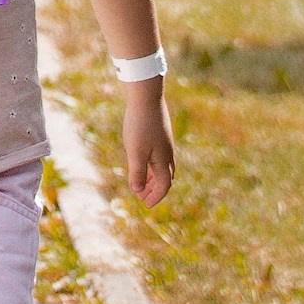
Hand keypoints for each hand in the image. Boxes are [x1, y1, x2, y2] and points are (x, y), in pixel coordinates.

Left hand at [123, 85, 174, 208]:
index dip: (155, 197)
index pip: (163, 186)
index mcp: (163, 161)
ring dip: (152, 178)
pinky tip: (142, 162)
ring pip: (162, 167)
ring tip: (141, 184)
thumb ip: (137, 172)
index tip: (146, 205)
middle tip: (142, 197)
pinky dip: (152, 166)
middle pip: (165, 178)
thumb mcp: (135, 151)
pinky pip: (159, 157)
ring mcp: (165, 144)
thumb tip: (137, 190)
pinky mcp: (161, 135)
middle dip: (154, 190)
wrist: (146, 98)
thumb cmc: (140, 125)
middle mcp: (168, 154)